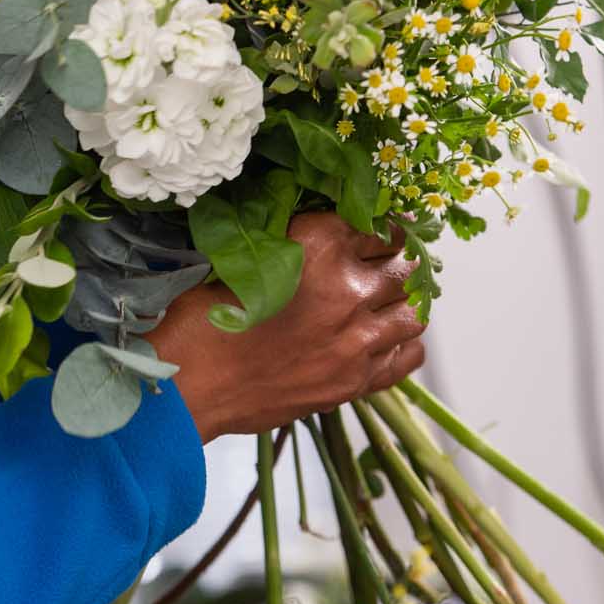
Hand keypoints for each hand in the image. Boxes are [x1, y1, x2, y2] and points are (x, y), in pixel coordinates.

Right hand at [148, 211, 426, 442]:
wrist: (189, 382)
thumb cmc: (203, 313)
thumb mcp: (246, 254)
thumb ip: (296, 241)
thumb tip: (328, 230)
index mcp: (317, 245)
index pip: (373, 223)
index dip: (377, 220)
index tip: (377, 222)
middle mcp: (347, 289)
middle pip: (403, 264)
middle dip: (397, 256)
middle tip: (385, 256)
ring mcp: (357, 341)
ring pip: (414, 310)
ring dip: (404, 298)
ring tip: (387, 295)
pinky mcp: (355, 381)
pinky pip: (408, 356)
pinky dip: (404, 341)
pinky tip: (385, 334)